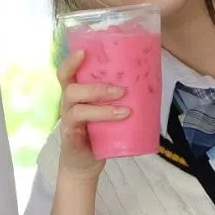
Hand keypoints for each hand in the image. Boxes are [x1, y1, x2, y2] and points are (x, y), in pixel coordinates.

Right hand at [54, 48, 128, 183]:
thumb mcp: (107, 109)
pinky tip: (120, 118)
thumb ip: (118, 94)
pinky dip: (101, 117)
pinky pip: (80, 123)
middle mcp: (68, 104)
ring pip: (76, 104)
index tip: (85, 51)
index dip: (71, 61)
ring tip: (125, 109)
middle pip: (69, 86)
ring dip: (101, 103)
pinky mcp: (71, 136)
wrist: (87, 163)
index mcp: (76, 93)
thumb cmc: (98, 132)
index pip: (66, 73)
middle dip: (96, 86)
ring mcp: (68, 120)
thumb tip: (148, 77)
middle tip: (121, 90)